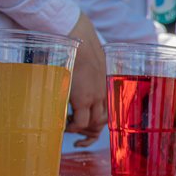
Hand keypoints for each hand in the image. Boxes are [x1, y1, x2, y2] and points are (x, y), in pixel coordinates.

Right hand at [65, 14, 106, 147]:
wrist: (79, 42)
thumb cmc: (81, 52)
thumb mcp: (89, 67)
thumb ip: (88, 78)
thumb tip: (79, 84)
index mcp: (106, 88)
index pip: (110, 112)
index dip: (99, 123)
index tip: (88, 128)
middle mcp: (104, 94)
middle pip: (104, 122)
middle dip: (91, 131)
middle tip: (78, 134)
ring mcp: (95, 98)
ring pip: (94, 124)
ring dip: (82, 130)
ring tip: (70, 128)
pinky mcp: (84, 99)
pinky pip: (81, 122)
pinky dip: (74, 128)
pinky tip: (65, 127)